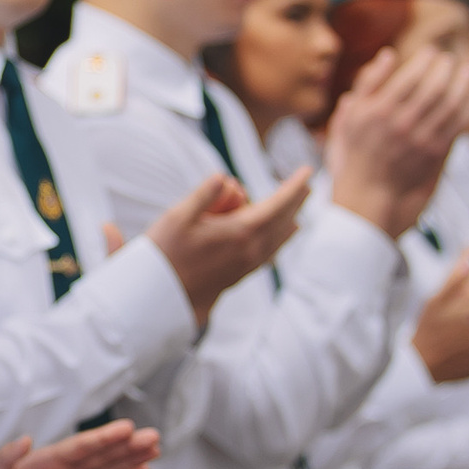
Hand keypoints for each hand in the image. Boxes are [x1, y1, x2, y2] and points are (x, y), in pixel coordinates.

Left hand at [0, 422, 159, 468]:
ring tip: (156, 448)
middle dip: (127, 446)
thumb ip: (5, 459)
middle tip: (153, 436)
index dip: (104, 438)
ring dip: (132, 459)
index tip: (127, 428)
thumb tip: (25, 439)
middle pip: (102, 454)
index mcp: (47, 461)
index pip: (81, 447)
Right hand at [144, 169, 311, 323]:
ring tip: (299, 207)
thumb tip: (223, 176)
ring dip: (290, 220)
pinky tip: (282, 237)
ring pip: (278, 240)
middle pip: (283, 222)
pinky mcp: (240, 274)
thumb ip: (203, 195)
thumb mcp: (177, 216)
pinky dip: (280, 240)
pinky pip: (269, 253)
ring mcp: (247, 265)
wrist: (161, 297)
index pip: (277, 205)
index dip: (293, 187)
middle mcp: (250, 251)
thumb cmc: (165, 254)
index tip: (307, 171)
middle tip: (307, 183)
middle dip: (296, 201)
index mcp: (239, 233)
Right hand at [324, 47, 468, 238]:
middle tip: (451, 59)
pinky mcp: (435, 153)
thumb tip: (389, 54)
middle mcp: (402, 124)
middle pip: (434, 87)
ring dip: (464, 83)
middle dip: (447, 69)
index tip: (433, 51)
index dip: (426, 60)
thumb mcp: (350, 115)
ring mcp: (421, 139)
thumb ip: (368, 83)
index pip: (411, 76)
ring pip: (451, 104)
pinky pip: (458, 124)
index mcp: (379, 111)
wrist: (369, 193)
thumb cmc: (358, 150)